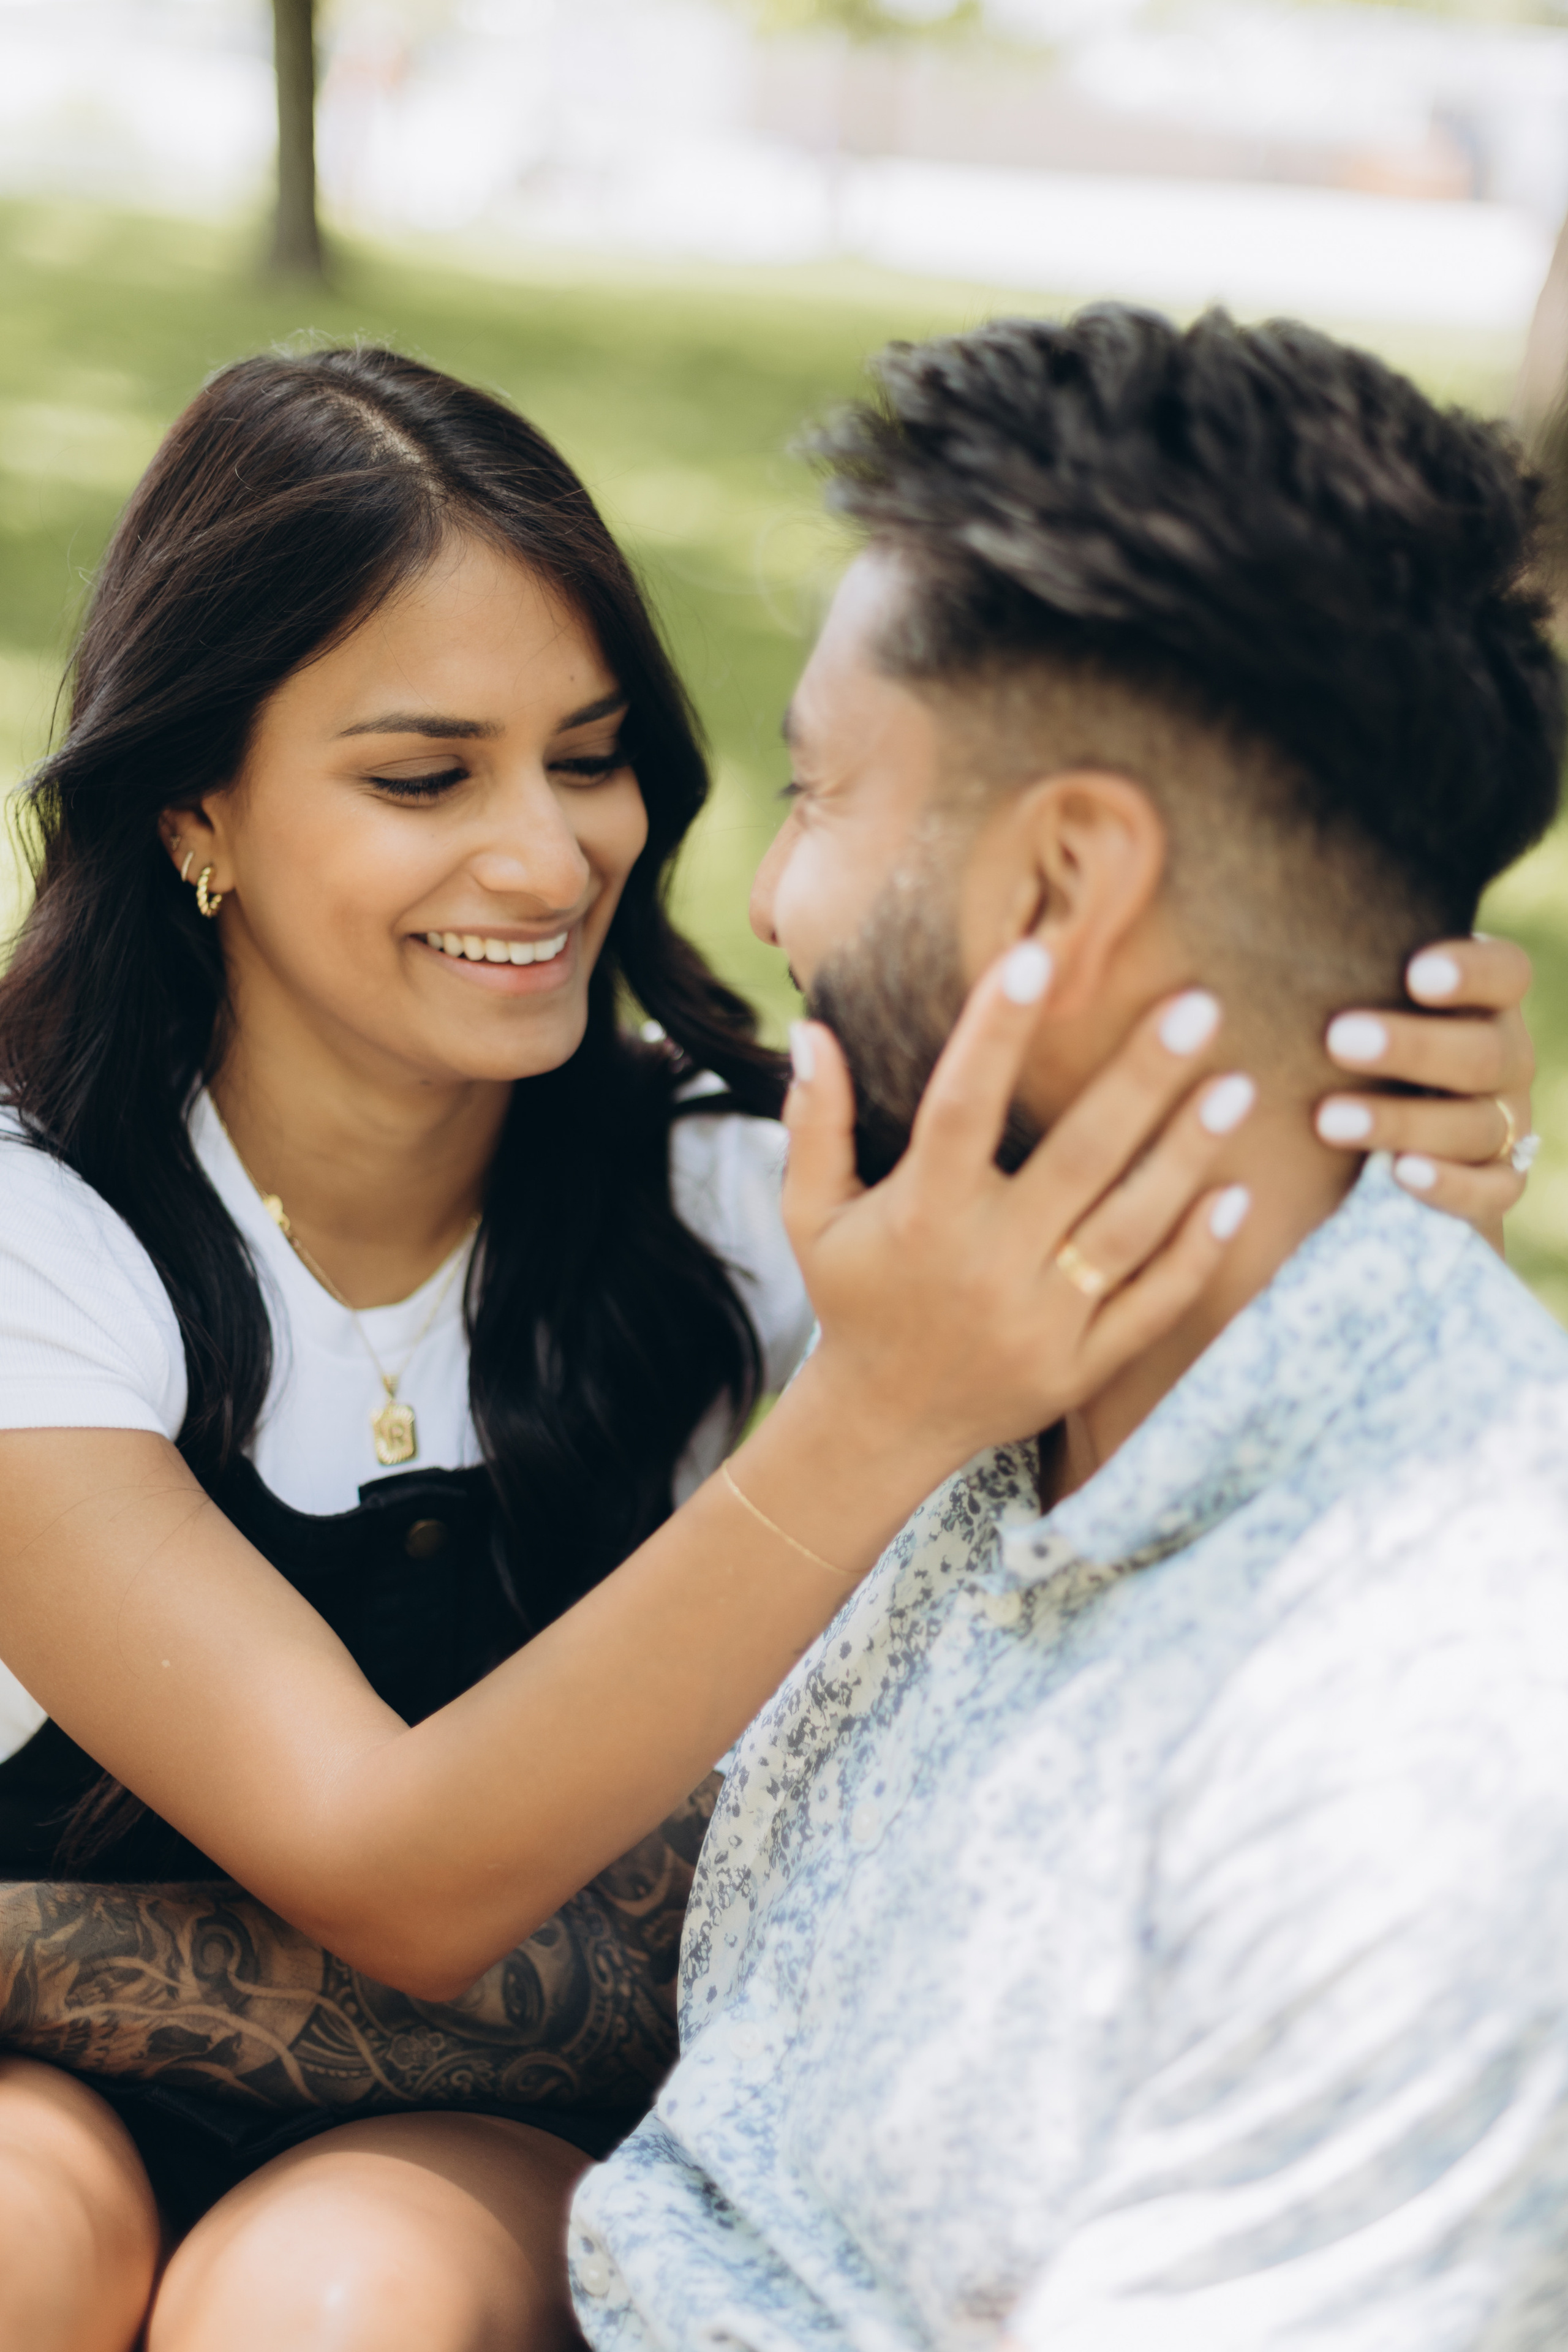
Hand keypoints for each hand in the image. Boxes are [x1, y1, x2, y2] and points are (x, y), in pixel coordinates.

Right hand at [779, 944, 1251, 1476]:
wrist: (883, 1424)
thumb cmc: (853, 1296)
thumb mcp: (811, 1214)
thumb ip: (815, 1123)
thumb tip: (811, 1030)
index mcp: (921, 1216)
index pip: (961, 1108)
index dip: (994, 1033)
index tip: (1036, 957)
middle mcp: (987, 1266)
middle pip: (1077, 1160)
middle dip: (1139, 1081)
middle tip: (1197, 1006)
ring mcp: (1042, 1322)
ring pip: (1130, 1228)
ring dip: (1185, 1156)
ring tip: (1237, 1085)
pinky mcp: (1082, 1366)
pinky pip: (1152, 1304)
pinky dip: (1196, 1253)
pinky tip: (1236, 1193)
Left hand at [1314, 934, 1534, 1243]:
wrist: (1361, 1143)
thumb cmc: (1334, 1043)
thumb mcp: (1330, 998)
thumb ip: (1305, 954)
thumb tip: (1216, 858)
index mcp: (1482, 1002)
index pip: (1505, 973)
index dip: (1471, 972)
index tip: (1414, 973)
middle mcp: (1504, 1059)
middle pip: (1484, 1052)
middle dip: (1412, 1046)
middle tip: (1338, 1039)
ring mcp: (1505, 1125)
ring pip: (1478, 1124)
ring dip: (1404, 1120)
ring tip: (1329, 1119)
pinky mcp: (1495, 1185)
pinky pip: (1492, 1191)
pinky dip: (1450, 1184)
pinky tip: (1400, 1173)